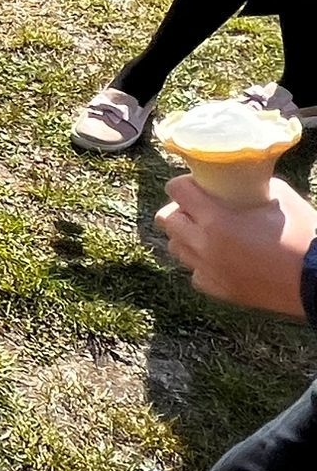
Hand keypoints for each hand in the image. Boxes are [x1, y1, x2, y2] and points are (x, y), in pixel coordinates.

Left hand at [156, 174, 315, 319]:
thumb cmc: (303, 236)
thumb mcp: (280, 199)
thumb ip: (253, 186)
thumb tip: (242, 180)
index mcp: (216, 220)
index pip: (176, 191)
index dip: (183, 183)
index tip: (195, 184)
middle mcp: (204, 246)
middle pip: (166, 219)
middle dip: (180, 209)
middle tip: (199, 208)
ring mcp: (208, 270)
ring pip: (176, 247)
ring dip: (186, 236)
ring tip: (207, 233)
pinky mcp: (218, 290)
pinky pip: (194, 273)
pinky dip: (201, 264)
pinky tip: (219, 258)